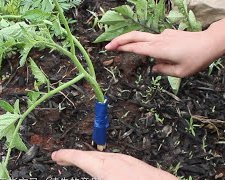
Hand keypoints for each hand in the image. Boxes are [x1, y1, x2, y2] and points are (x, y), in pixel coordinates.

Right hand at [52, 149, 176, 179]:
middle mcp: (116, 161)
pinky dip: (102, 162)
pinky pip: (114, 160)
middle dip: (74, 156)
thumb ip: (97, 171)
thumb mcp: (106, 176)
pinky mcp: (137, 165)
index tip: (55, 155)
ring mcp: (128, 161)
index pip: (80, 158)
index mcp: (106, 168)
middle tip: (62, 158)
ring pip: (102, 157)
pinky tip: (104, 169)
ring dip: (89, 159)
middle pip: (90, 155)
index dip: (66, 155)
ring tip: (80, 163)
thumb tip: (90, 166)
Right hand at [105, 28, 224, 77]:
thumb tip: (153, 68)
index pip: (135, 47)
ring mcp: (163, 35)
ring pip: (143, 37)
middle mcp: (158, 40)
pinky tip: (164, 55)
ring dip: (132, 42)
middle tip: (108, 46)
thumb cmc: (196, 59)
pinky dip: (150, 46)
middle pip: (134, 36)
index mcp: (158, 50)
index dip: (121, 47)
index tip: (109, 49)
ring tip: (132, 51)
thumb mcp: (180, 72)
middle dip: (119, 40)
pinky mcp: (168, 34)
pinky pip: (155, 40)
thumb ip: (163, 70)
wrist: (210, 43)